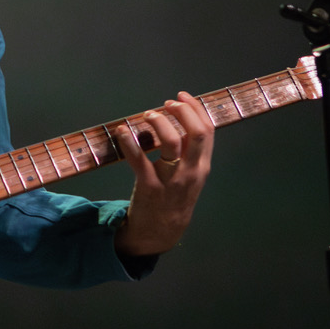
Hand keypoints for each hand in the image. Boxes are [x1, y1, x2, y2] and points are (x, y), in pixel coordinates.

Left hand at [113, 92, 214, 256]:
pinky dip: (129, 142)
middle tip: (167, 104)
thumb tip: (179, 120)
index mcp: (202, 167)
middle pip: (196, 133)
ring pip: (171, 142)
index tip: (181, 97)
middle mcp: (191, 172)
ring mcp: (171, 180)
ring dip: (159, 122)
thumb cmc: (174, 198)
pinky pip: (139, 160)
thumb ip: (189, 153)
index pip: (207, 131)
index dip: (195, 109)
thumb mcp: (191, 177)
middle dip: (183, 112)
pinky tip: (122, 131)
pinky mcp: (149, 187)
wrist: (161, 231)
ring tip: (147, 115)